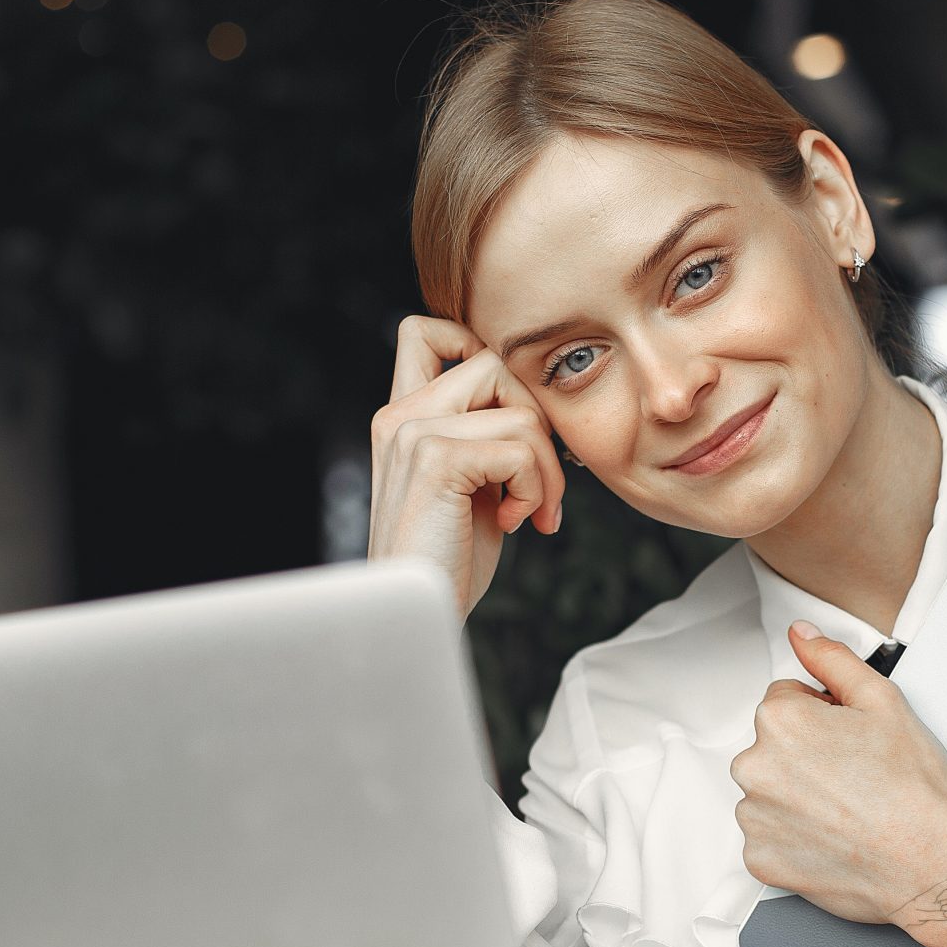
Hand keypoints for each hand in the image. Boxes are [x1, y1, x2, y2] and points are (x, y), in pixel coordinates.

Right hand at [367, 315, 565, 619]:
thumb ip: (480, 437)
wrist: (413, 614)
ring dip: (546, 469)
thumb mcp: (465, 486)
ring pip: (520, 412)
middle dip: (536, 421)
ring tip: (531, 512)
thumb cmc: (445, 559)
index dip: (475, 345)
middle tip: (540, 483)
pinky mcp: (436, 460)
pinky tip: (517, 524)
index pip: (424, 331)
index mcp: (400, 417)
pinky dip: (537, 489)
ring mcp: (414, 434)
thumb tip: (535, 407)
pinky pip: (521, 449)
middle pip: (494, 362)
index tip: (508, 408)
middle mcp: (399, 416)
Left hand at [729, 622, 946, 946]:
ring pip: (770, 793)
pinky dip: (794, 839)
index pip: (786, 699)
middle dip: (805, 755)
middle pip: (773, 747)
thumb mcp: (882, 700)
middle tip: (854, 777)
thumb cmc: (913, 786)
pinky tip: (833, 837)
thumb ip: (832, 659)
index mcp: (779, 719)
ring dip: (797, 797)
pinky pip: (770, 839)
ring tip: (847, 810)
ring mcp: (753, 818)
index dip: (824, 716)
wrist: (931, 860)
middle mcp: (754, 767)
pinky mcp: (761, 860)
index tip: (850, 741)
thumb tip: (801, 635)